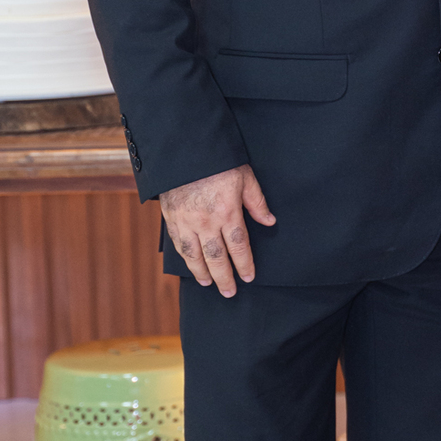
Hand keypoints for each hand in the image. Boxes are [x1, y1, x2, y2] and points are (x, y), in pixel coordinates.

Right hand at [160, 164, 275, 296]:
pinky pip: (178, 244)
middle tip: (230, 292)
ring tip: (209, 283)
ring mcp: (186, 220)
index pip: (238, 246)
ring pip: (194, 255)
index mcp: (227, 211)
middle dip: (224, 278)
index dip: (244, 265)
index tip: (249, 277)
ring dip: (202, 272)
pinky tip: (190, 265)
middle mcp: (206, 221)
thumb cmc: (218, 160)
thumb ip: (256, 202)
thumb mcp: (244, 176)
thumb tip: (270, 222)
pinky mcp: (171, 217)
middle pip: (216, 257)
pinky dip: (185, 258)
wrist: (184, 148)